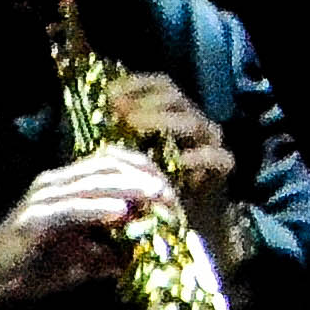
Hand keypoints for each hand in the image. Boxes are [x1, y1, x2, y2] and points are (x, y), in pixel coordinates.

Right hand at [0, 147, 176, 309]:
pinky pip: (70, 209)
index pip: (112, 163)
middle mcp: (55, 183)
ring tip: (158, 197)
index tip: (173, 192)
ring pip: (92, 183)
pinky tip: (121, 212)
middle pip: (108, 167)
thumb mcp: (87, 256)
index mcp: (68, 184)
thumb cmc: (38, 266)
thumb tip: (152, 252)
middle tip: (172, 196)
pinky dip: (97, 209)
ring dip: (129, 189)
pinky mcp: (33, 220)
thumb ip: (117, 249)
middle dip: (144, 179)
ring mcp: (42, 199)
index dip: (146, 172)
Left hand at [94, 73, 242, 263]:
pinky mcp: (224, 165)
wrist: (182, 225)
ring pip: (192, 121)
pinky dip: (195, 158)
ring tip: (137, 130)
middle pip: (173, 96)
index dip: (134, 85)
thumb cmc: (146, 188)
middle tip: (122, 115)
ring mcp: (211, 142)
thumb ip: (114, 138)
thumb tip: (85, 114)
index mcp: (170, 113)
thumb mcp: (126, 158)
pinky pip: (214, 156)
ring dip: (163, 122)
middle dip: (144, 103)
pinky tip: (174, 163)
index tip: (109, 96)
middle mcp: (192, 121)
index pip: (157, 85)